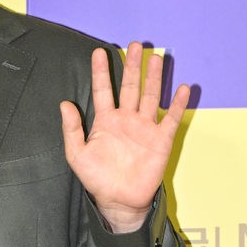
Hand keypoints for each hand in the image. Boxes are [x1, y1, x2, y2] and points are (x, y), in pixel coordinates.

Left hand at [60, 42, 189, 233]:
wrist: (119, 201)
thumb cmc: (97, 179)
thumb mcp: (77, 155)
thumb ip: (71, 129)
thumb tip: (64, 103)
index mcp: (106, 121)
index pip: (104, 90)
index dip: (101, 71)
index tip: (98, 52)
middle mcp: (126, 119)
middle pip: (130, 87)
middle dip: (132, 66)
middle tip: (135, 44)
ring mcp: (145, 128)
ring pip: (150, 96)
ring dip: (154, 78)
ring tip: (156, 58)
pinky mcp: (161, 140)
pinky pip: (171, 118)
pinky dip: (177, 104)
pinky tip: (182, 88)